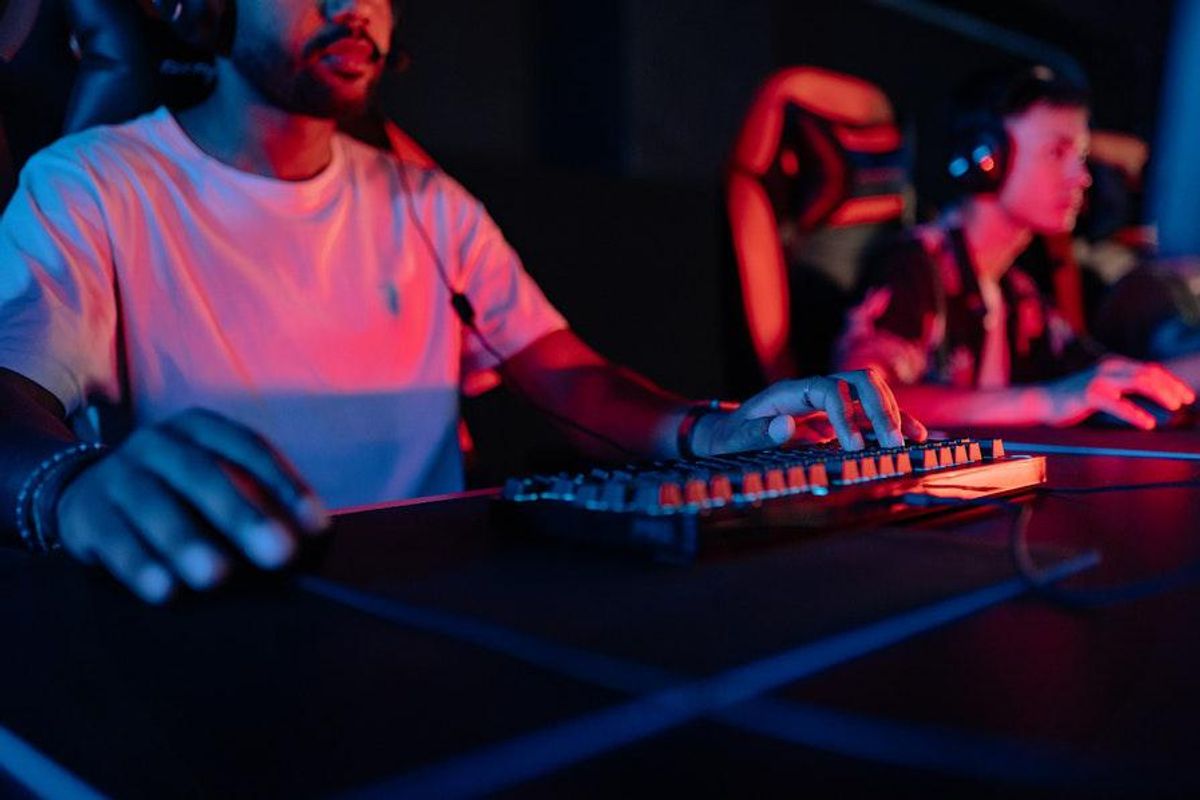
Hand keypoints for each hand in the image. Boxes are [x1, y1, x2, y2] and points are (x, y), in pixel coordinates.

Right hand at [55, 408, 328, 603]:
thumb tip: (306, 544)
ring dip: (187, 541)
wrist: (87, 494)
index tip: (317, 528)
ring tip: (217, 577)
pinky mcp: (86, 513)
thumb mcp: (214, 485)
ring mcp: (117, 473)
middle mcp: (158, 443)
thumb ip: (256, 504)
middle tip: (279, 554)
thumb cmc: (177, 496)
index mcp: (201, 429)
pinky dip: (140, 564)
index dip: (284, 485)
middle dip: (242, 515)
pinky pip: (114, 538)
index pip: (249, 449)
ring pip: (153, 504)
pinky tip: (164, 591)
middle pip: (202, 473)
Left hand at [690, 369, 927, 456]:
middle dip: (878, 409)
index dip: (844, 413)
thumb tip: (786, 426)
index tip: (853, 445)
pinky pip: (871, 412)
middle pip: (858, 381)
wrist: (727, 436)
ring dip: (891, 413)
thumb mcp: (733, 440)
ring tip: (909, 441)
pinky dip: (893, 422)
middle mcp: (813, 390)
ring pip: (870, 392)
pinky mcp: (838, 416)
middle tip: (892, 443)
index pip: (828, 389)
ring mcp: (828, 401)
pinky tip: (916, 437)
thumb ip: (757, 434)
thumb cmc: (729, 438)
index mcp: (790, 392)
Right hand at [1044, 356, 1195, 428]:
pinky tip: (1147, 423)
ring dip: (1161, 394)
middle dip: (1171, 386)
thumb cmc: (1071, 399)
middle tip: (1186, 402)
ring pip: (1139, 381)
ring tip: (1174, 408)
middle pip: (1149, 372)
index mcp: (1113, 365)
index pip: (1150, 369)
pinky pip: (1118, 404)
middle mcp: (1108, 368)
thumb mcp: (1101, 389)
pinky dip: (1135, 414)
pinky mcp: (1088, 394)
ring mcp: (1099, 380)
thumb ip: (1121, 388)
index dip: (1171, 381)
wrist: (1040, 401)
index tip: (1187, 396)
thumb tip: (1149, 398)